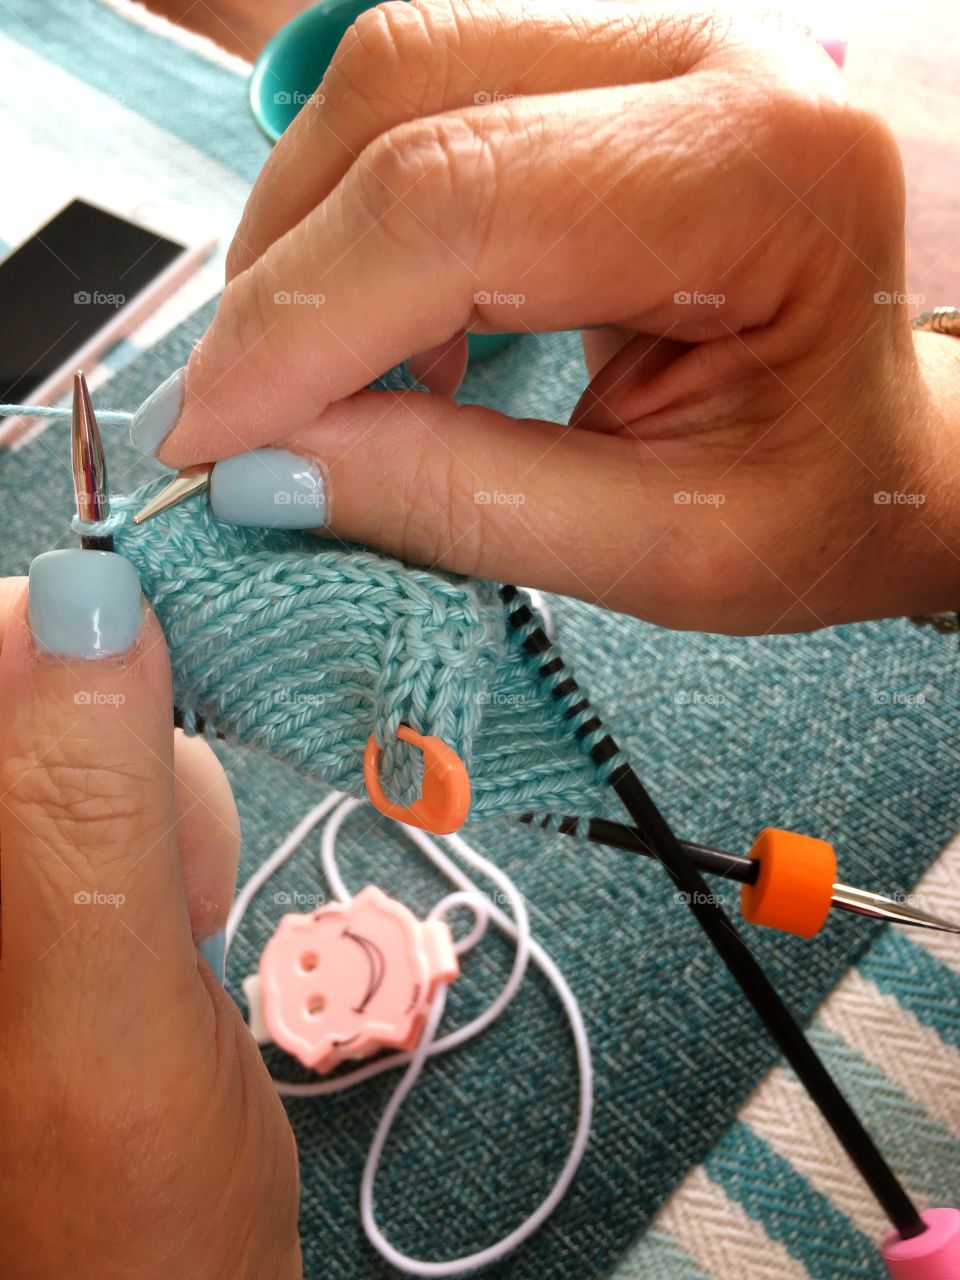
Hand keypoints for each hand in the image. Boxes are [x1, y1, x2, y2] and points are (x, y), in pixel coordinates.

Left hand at [0, 568, 299, 1278]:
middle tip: (163, 858)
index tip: (149, 660)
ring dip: (150, 787)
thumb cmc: (124, 1232)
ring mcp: (3, 874)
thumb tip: (86, 598)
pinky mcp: (40, 885)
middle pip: (14, 682)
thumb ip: (84, 818)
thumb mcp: (105, 1029)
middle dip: (116, 733)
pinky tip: (171, 908)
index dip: (45, 629)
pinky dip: (161, 820)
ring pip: (71, 726)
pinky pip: (102, 782)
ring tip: (174, 907)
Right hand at [149, 0, 959, 632]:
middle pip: (403, 98)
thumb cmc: (823, 502)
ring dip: (307, 232)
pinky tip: (387, 327)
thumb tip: (274, 468)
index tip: (208, 441)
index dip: (299, 325)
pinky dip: (358, 215)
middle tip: (235, 418)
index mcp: (761, 175)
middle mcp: (714, 57)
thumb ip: (470, 505)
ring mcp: (659, 44)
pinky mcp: (609, 73)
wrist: (891, 449)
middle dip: (282, 273)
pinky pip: (427, 99)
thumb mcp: (669, 551)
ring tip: (314, 381)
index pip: (456, 206)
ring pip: (393, 75)